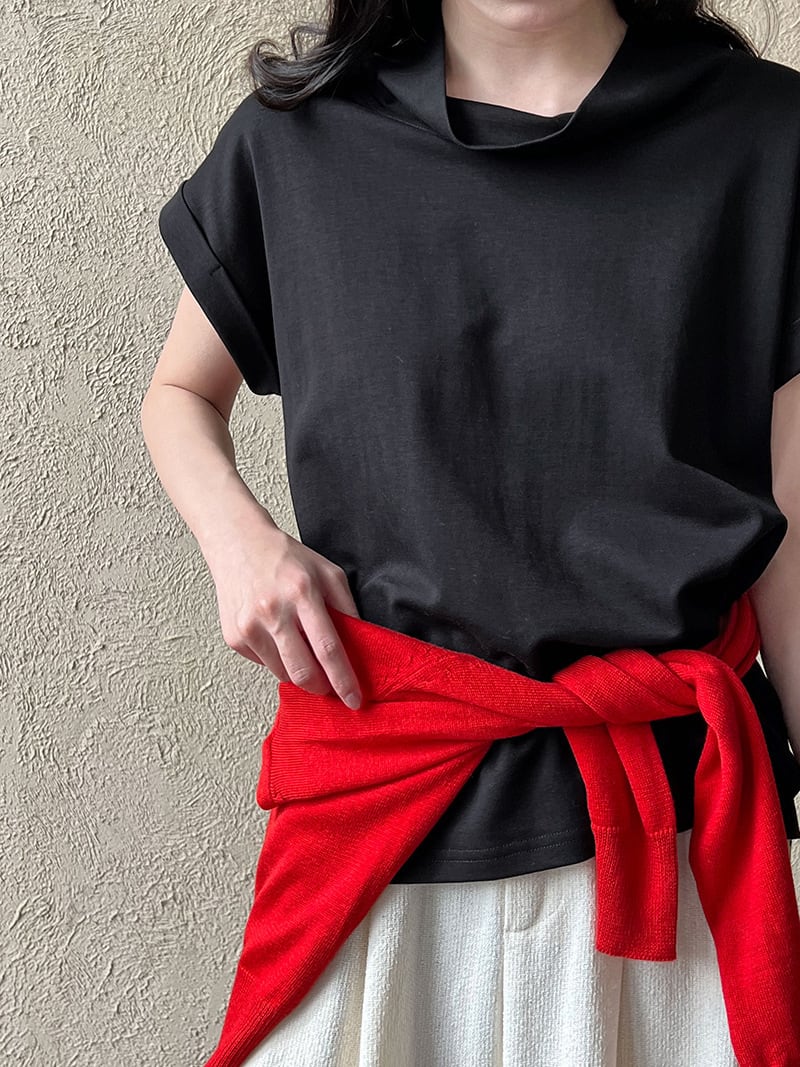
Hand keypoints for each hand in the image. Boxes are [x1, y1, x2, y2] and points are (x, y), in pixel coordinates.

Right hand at [207, 520, 363, 709]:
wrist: (237, 543)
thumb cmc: (285, 558)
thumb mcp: (327, 573)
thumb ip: (346, 608)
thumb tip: (358, 646)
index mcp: (302, 593)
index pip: (328, 648)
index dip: (343, 679)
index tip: (354, 700)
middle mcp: (273, 611)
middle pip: (303, 671)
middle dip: (322, 687)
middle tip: (330, 686)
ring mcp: (249, 626)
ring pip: (283, 673)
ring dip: (298, 672)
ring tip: (301, 648)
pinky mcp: (234, 636)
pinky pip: (264, 663)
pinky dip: (277, 658)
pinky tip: (276, 635)